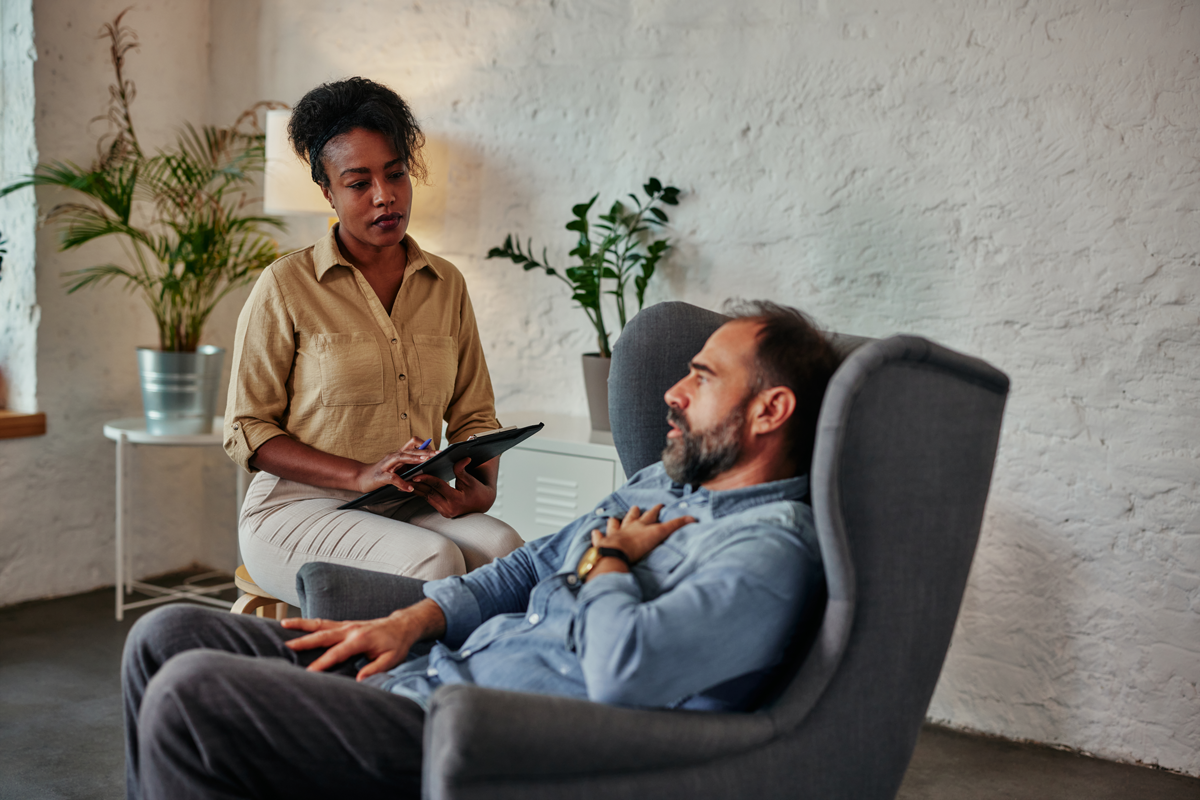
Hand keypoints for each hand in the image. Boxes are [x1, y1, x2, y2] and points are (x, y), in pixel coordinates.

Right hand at [281, 612, 421, 680]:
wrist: (401, 625)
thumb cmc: (396, 644)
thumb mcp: (392, 659)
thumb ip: (375, 669)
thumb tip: (359, 680)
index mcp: (361, 639)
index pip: (337, 653)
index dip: (323, 663)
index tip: (308, 672)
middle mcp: (350, 629)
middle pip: (323, 635)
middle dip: (304, 641)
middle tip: (286, 646)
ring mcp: (346, 625)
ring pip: (320, 624)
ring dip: (301, 624)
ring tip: (282, 624)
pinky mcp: (344, 624)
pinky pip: (324, 623)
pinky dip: (308, 623)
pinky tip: (295, 624)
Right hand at [354, 436, 437, 494]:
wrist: (361, 478)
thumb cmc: (381, 473)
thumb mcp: (397, 467)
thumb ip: (409, 465)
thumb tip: (427, 466)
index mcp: (399, 454)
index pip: (413, 444)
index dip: (425, 445)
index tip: (438, 450)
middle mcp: (393, 457)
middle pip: (411, 451)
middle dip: (425, 452)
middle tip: (438, 454)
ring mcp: (386, 465)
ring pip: (401, 458)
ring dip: (414, 459)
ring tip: (426, 461)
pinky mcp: (381, 476)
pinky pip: (392, 478)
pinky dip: (401, 483)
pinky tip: (409, 488)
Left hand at [410, 456, 498, 518]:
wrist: (483, 504)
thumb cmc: (477, 490)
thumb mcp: (470, 479)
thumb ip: (462, 469)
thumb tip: (461, 458)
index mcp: (456, 500)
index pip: (438, 487)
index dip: (427, 479)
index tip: (416, 474)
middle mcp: (449, 509)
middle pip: (429, 493)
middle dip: (417, 484)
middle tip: (406, 475)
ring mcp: (445, 512)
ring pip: (428, 498)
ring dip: (417, 489)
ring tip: (407, 480)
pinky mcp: (442, 512)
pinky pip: (430, 501)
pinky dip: (423, 493)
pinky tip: (415, 486)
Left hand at [590, 504, 695, 564]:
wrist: (616, 554)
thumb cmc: (636, 546)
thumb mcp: (659, 535)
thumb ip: (674, 526)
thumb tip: (692, 518)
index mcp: (641, 526)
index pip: (650, 516)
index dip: (656, 510)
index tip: (659, 505)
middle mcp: (627, 528)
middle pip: (632, 517)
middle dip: (636, 512)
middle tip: (637, 507)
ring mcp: (614, 535)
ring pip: (615, 525)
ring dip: (615, 521)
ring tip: (614, 517)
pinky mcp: (603, 544)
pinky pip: (599, 538)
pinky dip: (597, 535)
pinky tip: (595, 532)